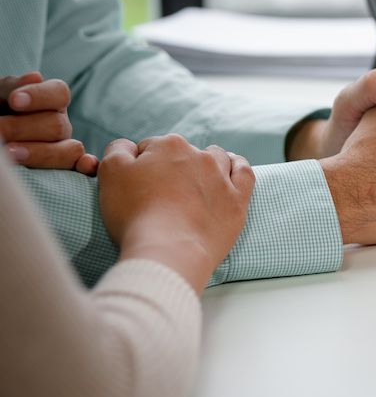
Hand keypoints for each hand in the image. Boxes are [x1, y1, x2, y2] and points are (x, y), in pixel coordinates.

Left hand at [0, 72, 97, 174]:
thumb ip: (12, 87)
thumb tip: (35, 77)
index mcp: (50, 101)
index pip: (59, 93)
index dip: (40, 96)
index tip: (14, 101)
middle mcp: (60, 124)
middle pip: (57, 125)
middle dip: (23, 128)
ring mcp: (63, 147)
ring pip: (68, 150)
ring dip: (41, 153)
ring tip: (10, 154)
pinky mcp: (63, 168)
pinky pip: (80, 168)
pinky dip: (87, 166)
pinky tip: (86, 166)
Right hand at [99, 135, 254, 293]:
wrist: (170, 250)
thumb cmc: (136, 214)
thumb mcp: (110, 173)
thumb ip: (118, 150)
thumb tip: (130, 147)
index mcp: (168, 146)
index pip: (150, 149)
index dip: (141, 167)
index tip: (138, 187)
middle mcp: (199, 155)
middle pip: (182, 154)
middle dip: (172, 167)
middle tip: (162, 194)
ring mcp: (221, 177)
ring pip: (216, 158)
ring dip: (207, 164)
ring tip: (197, 181)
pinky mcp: (238, 199)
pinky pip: (244, 173)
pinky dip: (238, 167)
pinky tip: (232, 169)